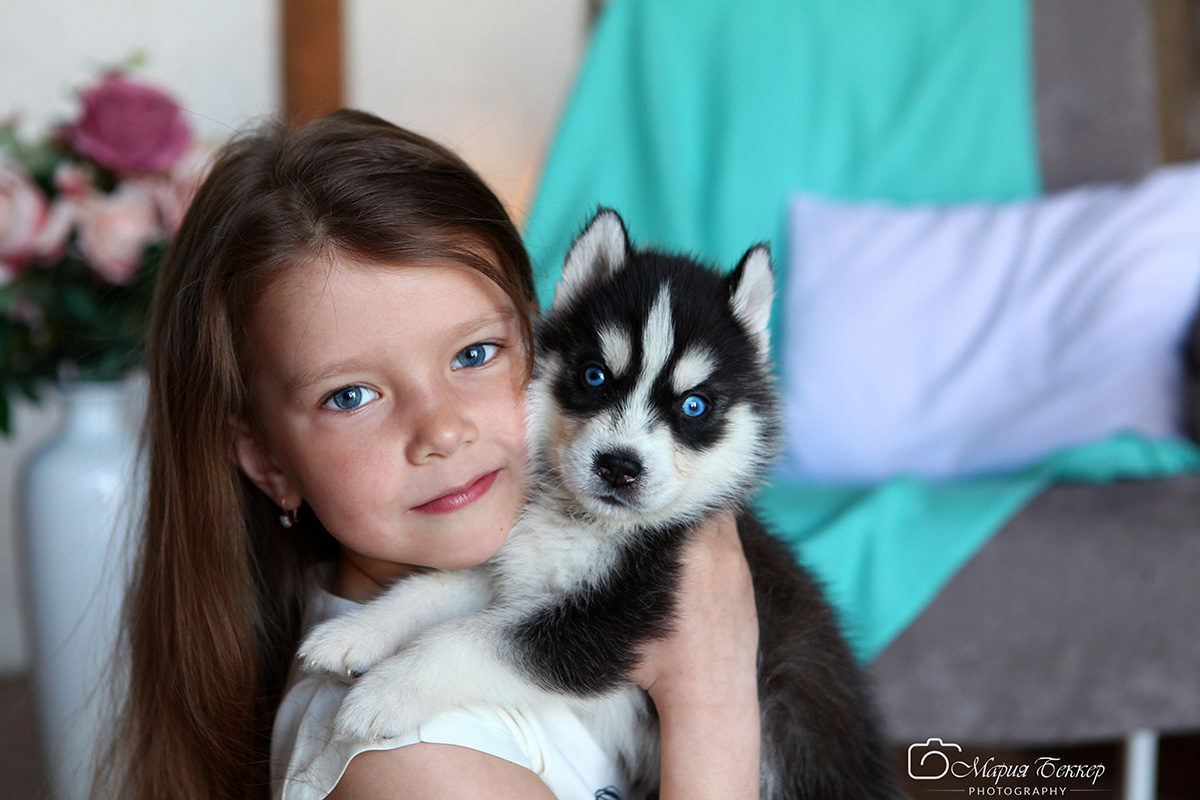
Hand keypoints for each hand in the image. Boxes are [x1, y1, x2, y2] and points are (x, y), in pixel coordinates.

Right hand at [631, 508, 758, 708]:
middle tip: (657, 499)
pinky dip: (713, 539)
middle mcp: (719, 551)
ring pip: (721, 519)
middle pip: (702, 501)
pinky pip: (730, 543)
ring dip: (699, 517)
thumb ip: (614, 574)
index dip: (661, 493)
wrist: (710, 696)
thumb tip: (592, 542)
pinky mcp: (745, 582)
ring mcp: (737, 565)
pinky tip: (694, 553)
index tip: (643, 493)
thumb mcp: (623, 615)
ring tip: (674, 520)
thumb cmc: (658, 664)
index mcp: (690, 552)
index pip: (679, 499)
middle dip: (681, 498)